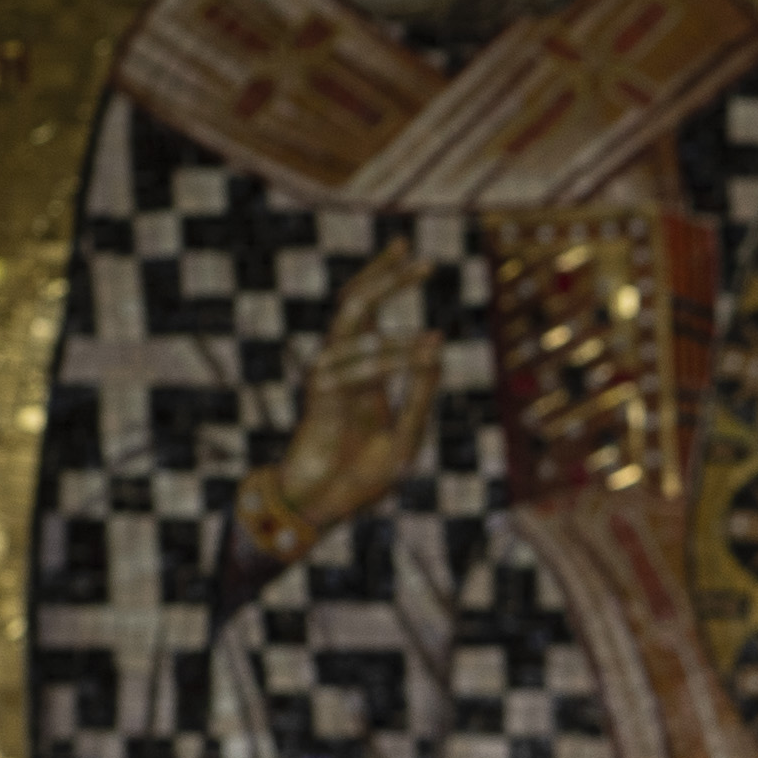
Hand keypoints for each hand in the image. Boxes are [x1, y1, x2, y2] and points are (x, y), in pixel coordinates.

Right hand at [249, 245, 438, 553]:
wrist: (327, 508)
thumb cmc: (363, 476)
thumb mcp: (409, 435)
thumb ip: (422, 394)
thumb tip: (437, 346)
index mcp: (364, 370)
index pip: (370, 311)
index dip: (387, 278)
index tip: (410, 249)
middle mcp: (344, 366)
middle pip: (356, 304)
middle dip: (387, 278)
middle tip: (420, 257)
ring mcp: (328, 377)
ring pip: (358, 335)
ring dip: (399, 341)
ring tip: (433, 344)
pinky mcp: (320, 396)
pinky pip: (354, 369)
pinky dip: (387, 363)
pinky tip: (418, 359)